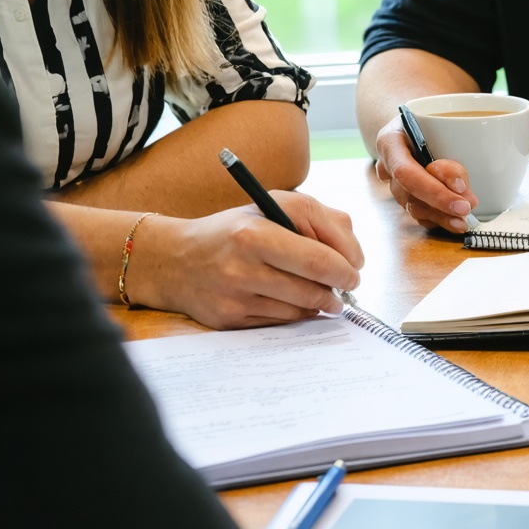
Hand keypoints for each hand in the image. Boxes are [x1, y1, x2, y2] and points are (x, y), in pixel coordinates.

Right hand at [128, 192, 363, 329]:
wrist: (173, 259)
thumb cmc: (233, 231)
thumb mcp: (272, 206)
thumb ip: (318, 219)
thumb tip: (353, 254)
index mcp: (254, 233)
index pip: (317, 259)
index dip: (345, 269)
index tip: (355, 271)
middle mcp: (241, 267)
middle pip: (312, 289)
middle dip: (338, 290)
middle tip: (346, 287)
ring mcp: (234, 297)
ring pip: (300, 309)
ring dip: (320, 304)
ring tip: (324, 295)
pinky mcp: (230, 320)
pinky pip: (280, 322)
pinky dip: (296, 313)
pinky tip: (294, 301)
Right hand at [374, 114, 477, 232]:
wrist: (417, 123)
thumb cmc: (429, 118)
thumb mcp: (442, 120)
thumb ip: (452, 146)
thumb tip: (461, 188)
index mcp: (390, 141)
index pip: (406, 172)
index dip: (434, 191)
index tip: (461, 200)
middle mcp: (388, 165)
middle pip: (410, 193)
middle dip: (441, 205)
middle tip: (467, 209)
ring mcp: (394, 184)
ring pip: (414, 208)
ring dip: (441, 216)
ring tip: (464, 220)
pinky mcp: (405, 196)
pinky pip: (419, 214)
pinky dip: (438, 219)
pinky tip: (453, 221)